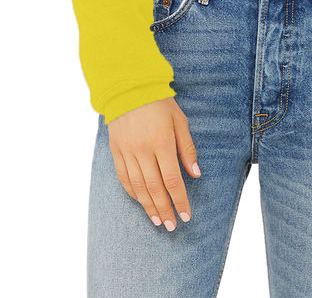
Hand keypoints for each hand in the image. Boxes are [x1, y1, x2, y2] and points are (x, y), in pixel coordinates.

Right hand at [106, 96, 200, 230]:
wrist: (127, 86)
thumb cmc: (158, 102)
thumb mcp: (179, 119)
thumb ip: (187, 147)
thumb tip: (195, 174)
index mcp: (162, 141)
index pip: (173, 179)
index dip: (180, 200)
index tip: (186, 215)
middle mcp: (143, 149)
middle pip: (155, 188)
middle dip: (165, 210)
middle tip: (173, 225)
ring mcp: (127, 151)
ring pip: (138, 187)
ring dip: (149, 207)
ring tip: (158, 220)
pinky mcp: (116, 150)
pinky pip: (123, 178)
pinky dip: (133, 193)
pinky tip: (141, 202)